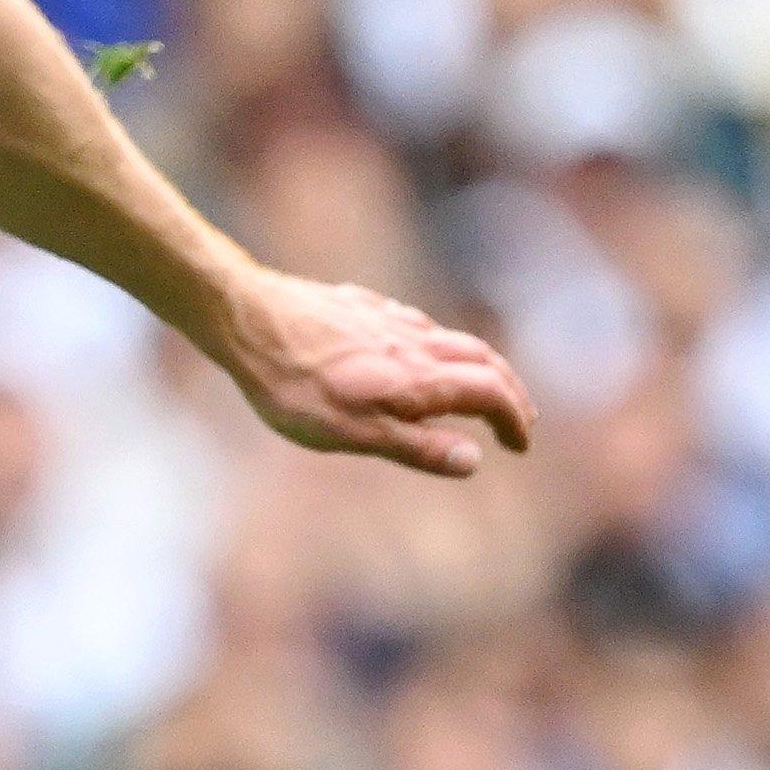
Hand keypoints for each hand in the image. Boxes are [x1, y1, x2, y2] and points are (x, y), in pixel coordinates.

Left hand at [209, 269, 535, 478]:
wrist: (249, 319)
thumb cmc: (294, 387)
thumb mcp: (353, 434)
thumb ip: (415, 447)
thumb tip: (473, 461)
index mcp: (420, 379)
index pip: (490, 394)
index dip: (512, 419)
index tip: (520, 445)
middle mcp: (416, 343)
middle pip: (483, 361)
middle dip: (508, 391)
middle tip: (518, 418)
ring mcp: (390, 320)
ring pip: (452, 338)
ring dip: (479, 364)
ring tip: (481, 385)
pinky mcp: (362, 308)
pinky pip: (416, 324)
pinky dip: (438, 342)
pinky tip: (421, 349)